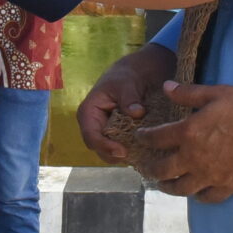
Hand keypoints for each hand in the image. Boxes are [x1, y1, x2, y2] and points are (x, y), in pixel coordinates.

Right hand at [77, 43, 176, 162]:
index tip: (122, 152)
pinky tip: (144, 154)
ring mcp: (104, 133)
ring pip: (110, 152)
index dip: (104, 146)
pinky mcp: (116, 137)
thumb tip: (136, 112)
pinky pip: (121, 148)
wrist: (134, 74)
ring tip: (140, 157)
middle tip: (133, 158)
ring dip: (124, 156)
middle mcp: (93, 126)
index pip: (91, 136)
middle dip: (114, 156)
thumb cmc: (125, 77)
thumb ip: (130, 98)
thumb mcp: (126, 83)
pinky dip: (131, 152)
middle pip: (99, 149)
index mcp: (88, 113)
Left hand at [136, 80, 232, 202]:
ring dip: (168, 187)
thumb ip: (188, 93)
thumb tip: (166, 87)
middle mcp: (195, 158)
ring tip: (164, 184)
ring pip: (181, 189)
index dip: (145, 137)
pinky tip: (195, 192)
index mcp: (189, 133)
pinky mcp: (227, 186)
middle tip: (147, 166)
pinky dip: (197, 196)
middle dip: (151, 168)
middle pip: (163, 170)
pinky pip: (206, 197)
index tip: (140, 137)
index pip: (157, 138)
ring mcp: (210, 175)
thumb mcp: (218, 93)